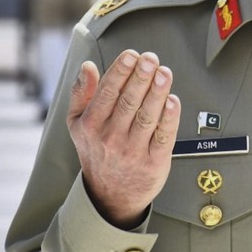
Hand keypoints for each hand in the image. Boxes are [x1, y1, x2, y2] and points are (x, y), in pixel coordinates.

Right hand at [67, 50, 180, 228]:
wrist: (109, 196)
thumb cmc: (96, 151)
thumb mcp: (77, 123)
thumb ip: (81, 93)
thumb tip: (87, 66)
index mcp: (91, 124)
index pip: (107, 92)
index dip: (120, 71)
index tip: (131, 55)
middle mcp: (111, 137)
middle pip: (128, 102)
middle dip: (141, 77)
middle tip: (151, 58)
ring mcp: (132, 151)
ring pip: (147, 116)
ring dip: (157, 93)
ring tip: (164, 73)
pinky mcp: (153, 162)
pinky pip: (163, 137)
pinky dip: (169, 118)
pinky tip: (174, 101)